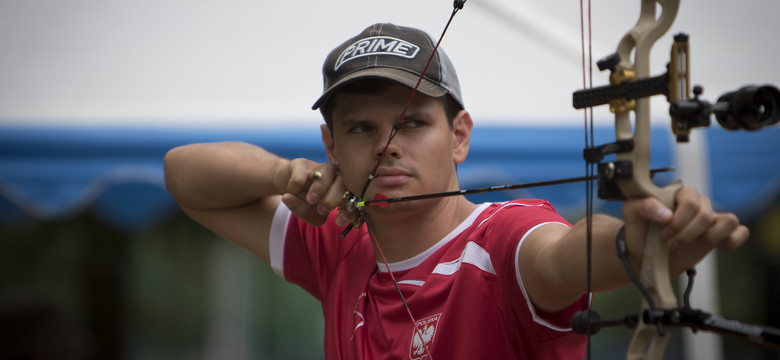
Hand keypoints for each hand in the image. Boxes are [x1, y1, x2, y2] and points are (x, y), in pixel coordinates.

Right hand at [276, 158, 357, 226]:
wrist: (288, 186)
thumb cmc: (306, 202)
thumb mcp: (309, 214)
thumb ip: (305, 213)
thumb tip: (290, 199)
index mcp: (344, 192)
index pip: (353, 199)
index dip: (349, 210)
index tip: (339, 221)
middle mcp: (336, 177)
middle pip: (343, 183)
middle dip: (333, 198)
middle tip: (321, 209)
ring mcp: (320, 168)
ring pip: (328, 172)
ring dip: (320, 188)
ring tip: (311, 200)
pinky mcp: (303, 164)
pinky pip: (302, 175)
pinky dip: (295, 187)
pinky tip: (292, 191)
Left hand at [622, 186, 748, 272]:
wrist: (643, 254)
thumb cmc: (638, 230)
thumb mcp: (631, 213)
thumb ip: (644, 206)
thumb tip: (666, 215)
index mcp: (680, 194)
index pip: (691, 200)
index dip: (680, 219)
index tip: (664, 232)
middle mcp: (698, 204)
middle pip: (706, 214)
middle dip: (687, 232)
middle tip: (670, 243)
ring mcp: (710, 220)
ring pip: (727, 221)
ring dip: (708, 237)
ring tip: (690, 245)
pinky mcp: (718, 237)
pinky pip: (740, 232)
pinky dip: (733, 239)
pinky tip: (717, 245)